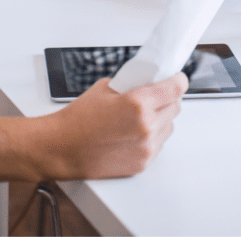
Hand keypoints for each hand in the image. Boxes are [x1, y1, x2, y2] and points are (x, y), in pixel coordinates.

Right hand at [48, 74, 186, 180]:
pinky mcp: (142, 162)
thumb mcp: (105, 88)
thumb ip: (131, 84)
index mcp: (138, 104)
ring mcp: (146, 147)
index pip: (175, 88)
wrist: (62, 148)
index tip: (177, 78)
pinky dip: (152, 136)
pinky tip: (133, 132)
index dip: (178, 80)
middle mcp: (146, 126)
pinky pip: (158, 144)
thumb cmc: (78, 120)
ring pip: (169, 126)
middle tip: (155, 96)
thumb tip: (147, 80)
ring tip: (140, 117)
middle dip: (167, 99)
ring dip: (161, 119)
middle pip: (175, 107)